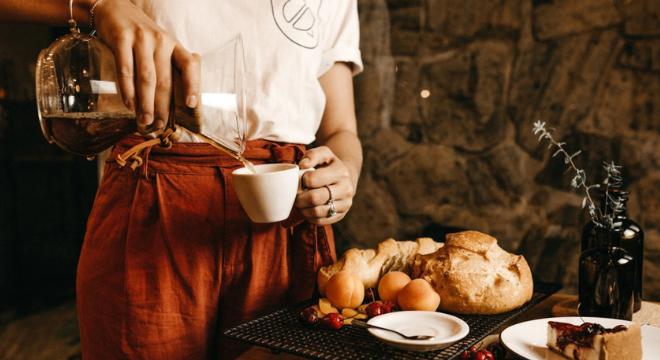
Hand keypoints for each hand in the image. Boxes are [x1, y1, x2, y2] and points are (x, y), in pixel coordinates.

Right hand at [93, 0, 199, 133]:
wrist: (113, 9)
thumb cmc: (138, 36)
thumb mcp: (158, 46)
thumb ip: (165, 68)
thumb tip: (166, 104)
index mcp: (173, 45)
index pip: (189, 66)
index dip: (192, 85)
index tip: (191, 104)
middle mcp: (161, 41)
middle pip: (165, 80)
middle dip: (163, 106)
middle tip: (159, 124)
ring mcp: (142, 39)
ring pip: (146, 78)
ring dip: (146, 102)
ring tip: (145, 120)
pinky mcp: (122, 38)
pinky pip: (126, 69)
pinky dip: (127, 89)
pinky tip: (129, 103)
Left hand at [294, 146, 355, 224]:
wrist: (345, 178)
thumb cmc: (328, 165)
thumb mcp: (323, 154)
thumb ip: (312, 155)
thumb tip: (302, 165)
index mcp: (340, 172)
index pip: (312, 179)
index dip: (301, 181)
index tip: (300, 180)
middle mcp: (346, 189)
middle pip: (314, 198)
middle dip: (299, 198)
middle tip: (296, 195)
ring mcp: (345, 204)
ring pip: (316, 212)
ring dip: (303, 209)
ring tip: (301, 202)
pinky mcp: (341, 215)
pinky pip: (320, 221)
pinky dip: (310, 217)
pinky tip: (308, 209)